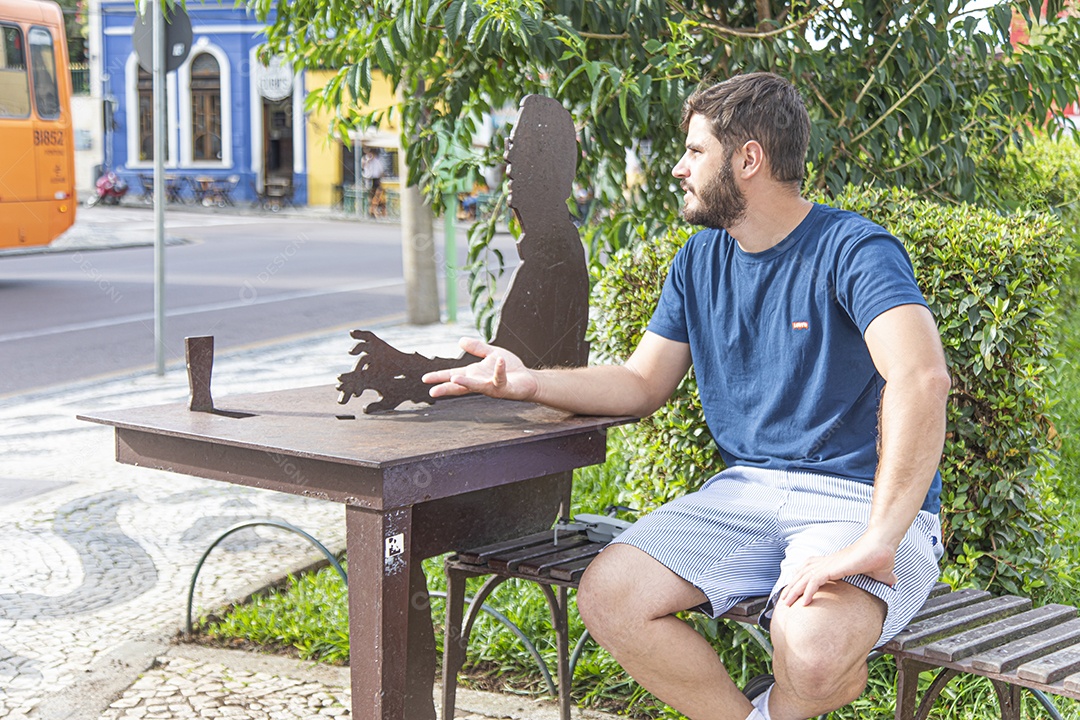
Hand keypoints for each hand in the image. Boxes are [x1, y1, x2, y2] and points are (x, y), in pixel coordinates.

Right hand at [422, 338, 538, 401]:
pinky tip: (498, 360)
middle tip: (432, 392)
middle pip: (460, 386)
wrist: (527, 378)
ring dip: (466, 382)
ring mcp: (491, 386)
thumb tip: (460, 340)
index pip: (453, 376)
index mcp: (474, 374)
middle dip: (446, 388)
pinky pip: (500, 379)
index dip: (439, 377)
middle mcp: (480, 383)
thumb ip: (477, 348)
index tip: (425, 379)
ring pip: (477, 386)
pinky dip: (498, 370)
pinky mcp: (504, 388)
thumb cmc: (509, 368)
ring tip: (454, 379)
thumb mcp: (491, 354)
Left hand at [779, 534, 898, 607]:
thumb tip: (893, 583)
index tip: (794, 591)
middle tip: (783, 600)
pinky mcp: (833, 568)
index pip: (809, 569)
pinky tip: (804, 603)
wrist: (883, 547)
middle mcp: (827, 562)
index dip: (800, 579)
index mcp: (833, 563)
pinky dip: (807, 592)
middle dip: (791, 587)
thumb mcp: (879, 573)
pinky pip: (815, 581)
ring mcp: (829, 564)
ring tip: (786, 603)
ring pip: (804, 578)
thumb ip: (882, 579)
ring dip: (794, 591)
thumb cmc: (881, 557)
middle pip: (802, 574)